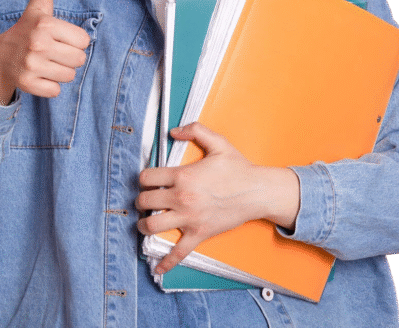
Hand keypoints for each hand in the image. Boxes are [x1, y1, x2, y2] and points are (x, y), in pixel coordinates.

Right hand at [0, 0, 90, 103]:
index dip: (74, 41)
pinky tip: (39, 76)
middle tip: (52, 52)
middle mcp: (37, 44)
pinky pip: (56, 91)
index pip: (84, 41)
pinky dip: (50, 86)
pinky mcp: (26, 84)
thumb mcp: (38, 6)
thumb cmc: (26, 30)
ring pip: (69, 76)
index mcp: (45, 24)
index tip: (58, 38)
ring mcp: (30, 66)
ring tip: (46, 63)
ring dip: (60, 72)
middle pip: (79, 60)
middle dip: (69, 57)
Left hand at [135, 122, 299, 273]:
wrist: (257, 191)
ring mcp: (189, 218)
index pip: (147, 178)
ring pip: (152, 226)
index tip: (148, 180)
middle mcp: (182, 198)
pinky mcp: (199, 234)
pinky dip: (166, 263)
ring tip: (146, 222)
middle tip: (145, 200)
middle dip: (141, 200)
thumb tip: (174, 131)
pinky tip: (157, 268)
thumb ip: (195, 130)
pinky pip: (178, 252)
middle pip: (145, 202)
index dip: (144, 178)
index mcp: (183, 176)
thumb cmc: (239, 168)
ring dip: (144, 225)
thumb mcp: (218, 142)